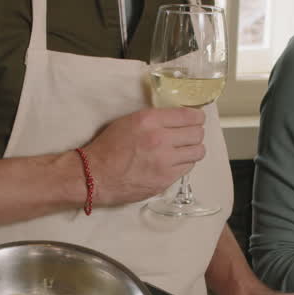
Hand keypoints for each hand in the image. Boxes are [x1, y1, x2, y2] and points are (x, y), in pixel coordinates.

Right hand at [83, 107, 205, 205]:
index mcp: (149, 121)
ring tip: (184, 150)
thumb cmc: (108, 147)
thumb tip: (178, 119)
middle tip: (190, 135)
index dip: (197, 117)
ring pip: (198, 152)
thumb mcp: (129, 121)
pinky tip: (174, 162)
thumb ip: (155, 119)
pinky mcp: (165, 179)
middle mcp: (160, 139)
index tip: (197, 119)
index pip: (188, 115)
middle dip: (196, 133)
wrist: (95, 175)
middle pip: (197, 134)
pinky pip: (188, 168)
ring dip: (193, 149)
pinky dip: (184, 163)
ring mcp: (164, 161)